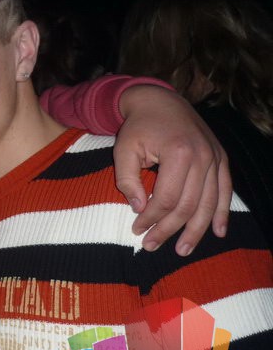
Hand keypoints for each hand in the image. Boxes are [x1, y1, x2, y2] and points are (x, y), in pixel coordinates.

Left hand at [113, 85, 230, 255]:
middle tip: (152, 245)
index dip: (151, 218)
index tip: (136, 229)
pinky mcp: (221, 158)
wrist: (159, 100)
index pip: (167, 198)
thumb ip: (126, 179)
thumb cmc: (138, 126)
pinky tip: (217, 232)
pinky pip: (226, 191)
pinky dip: (222, 213)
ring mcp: (216, 158)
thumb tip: (139, 208)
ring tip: (182, 249)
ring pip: (209, 203)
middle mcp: (203, 157)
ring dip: (196, 230)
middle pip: (189, 205)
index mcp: (179, 153)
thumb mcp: (123, 149)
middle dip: (169, 229)